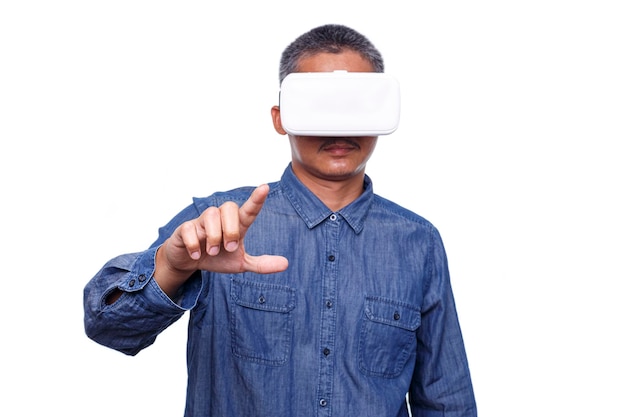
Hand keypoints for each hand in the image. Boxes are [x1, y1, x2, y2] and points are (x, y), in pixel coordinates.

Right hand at [155, 184, 288, 295]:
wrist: (189, 262)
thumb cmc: (217, 257)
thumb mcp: (241, 263)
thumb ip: (261, 264)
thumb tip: (286, 264)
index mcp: (236, 225)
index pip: (248, 210)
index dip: (257, 199)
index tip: (265, 187)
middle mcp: (220, 218)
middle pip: (229, 207)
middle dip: (231, 229)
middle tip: (229, 248)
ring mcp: (201, 222)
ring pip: (211, 215)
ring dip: (214, 237)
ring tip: (212, 252)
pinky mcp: (185, 228)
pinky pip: (190, 229)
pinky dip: (195, 244)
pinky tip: (196, 255)